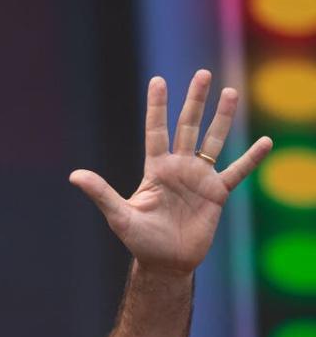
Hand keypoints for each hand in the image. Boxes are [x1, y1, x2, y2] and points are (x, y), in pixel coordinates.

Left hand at [69, 70, 272, 273]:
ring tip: (231, 92)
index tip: (159, 80)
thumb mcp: (119, 216)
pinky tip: (264, 142)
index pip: (156, 131)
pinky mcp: (217, 194)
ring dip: (222, 118)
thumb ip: (100, 193)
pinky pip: (236, 172)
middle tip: (203, 74)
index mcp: (155, 169)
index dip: (157, 106)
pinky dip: (250, 158)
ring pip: (214, 141)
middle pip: (188, 127)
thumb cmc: (140, 240)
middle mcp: (178, 168)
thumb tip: (74, 176)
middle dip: (195, 101)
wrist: (165, 262)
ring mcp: (199, 178)